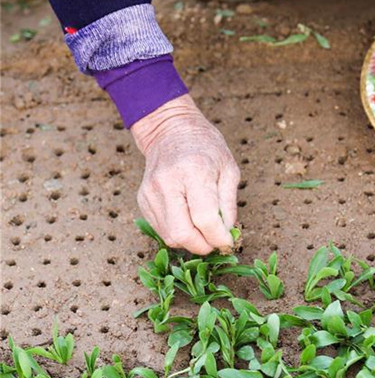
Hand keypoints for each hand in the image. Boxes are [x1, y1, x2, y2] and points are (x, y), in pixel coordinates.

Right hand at [131, 94, 239, 254]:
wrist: (170, 131)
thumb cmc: (205, 148)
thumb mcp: (229, 170)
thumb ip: (229, 205)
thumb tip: (227, 234)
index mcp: (194, 172)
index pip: (205, 219)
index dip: (219, 238)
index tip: (228, 242)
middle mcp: (167, 183)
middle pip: (182, 234)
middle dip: (203, 246)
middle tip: (215, 242)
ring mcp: (151, 192)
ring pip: (170, 237)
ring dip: (191, 242)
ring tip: (203, 230)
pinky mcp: (143, 200)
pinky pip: (162, 230)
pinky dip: (178, 233)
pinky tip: (188, 220)